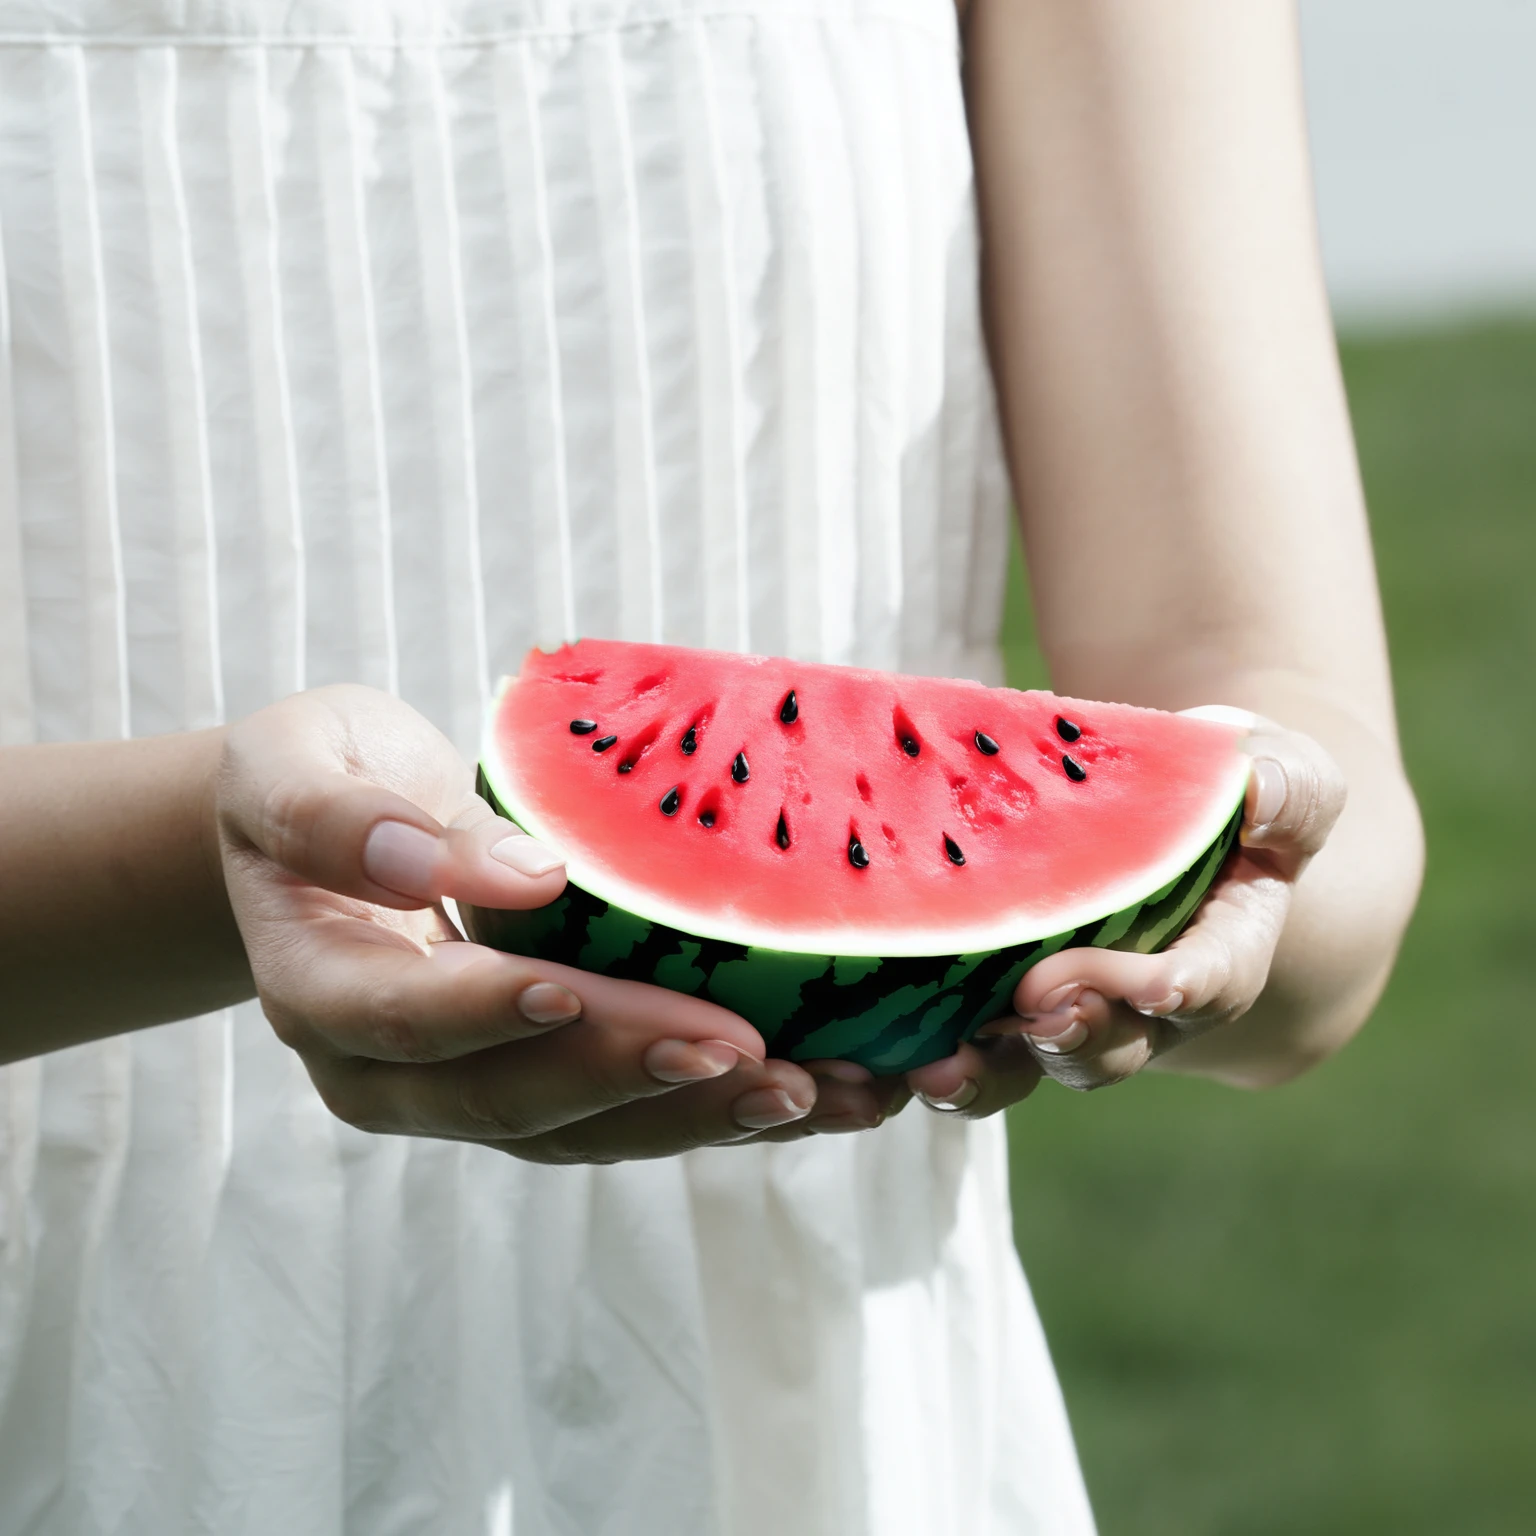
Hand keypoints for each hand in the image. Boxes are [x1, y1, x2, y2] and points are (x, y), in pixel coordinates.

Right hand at [215, 685, 891, 1160]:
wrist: (333, 835)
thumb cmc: (313, 783)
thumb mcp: (297, 767)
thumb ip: (351, 819)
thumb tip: (504, 871)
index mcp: (321, 993)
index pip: (405, 1017)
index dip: (488, 1012)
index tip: (573, 987)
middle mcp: (395, 1073)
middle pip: (514, 1100)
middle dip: (633, 1078)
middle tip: (746, 1055)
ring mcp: (476, 1088)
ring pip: (591, 1132)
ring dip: (707, 1117)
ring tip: (821, 1091)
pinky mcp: (551, 1082)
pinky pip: (637, 1110)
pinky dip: (728, 1105)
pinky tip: (828, 1088)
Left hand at [903, 713, 1346, 1112]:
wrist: (1155, 817)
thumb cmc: (1222, 788)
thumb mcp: (1278, 771)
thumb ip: (1290, 787)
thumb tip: (1263, 796)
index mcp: (1219, 953)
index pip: (1213, 983)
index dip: (1188, 989)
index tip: (1161, 983)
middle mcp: (1137, 1007)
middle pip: (1114, 1046)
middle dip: (1079, 1035)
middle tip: (1040, 1006)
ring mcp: (1058, 1013)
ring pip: (1025, 1068)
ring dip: (985, 1076)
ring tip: (940, 1068)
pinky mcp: (985, 1003)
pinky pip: (955, 1045)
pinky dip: (913, 1061)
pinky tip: (870, 1058)